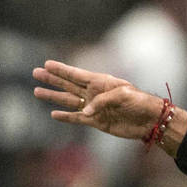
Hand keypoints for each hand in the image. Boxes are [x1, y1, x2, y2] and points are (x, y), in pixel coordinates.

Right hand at [32, 60, 186, 151]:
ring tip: (37, 92)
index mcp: (100, 82)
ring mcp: (94, 108)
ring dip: (53, 97)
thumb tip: (85, 112)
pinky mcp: (97, 122)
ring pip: (69, 101)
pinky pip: (78, 118)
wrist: (150, 120)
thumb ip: (102, 101)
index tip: (47, 64)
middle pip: (68, 85)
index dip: (61, 69)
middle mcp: (94, 93)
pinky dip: (66, 117)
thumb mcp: (123, 95)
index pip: (76, 74)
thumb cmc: (139, 102)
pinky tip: (54, 114)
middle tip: (35, 73)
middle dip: (51, 79)